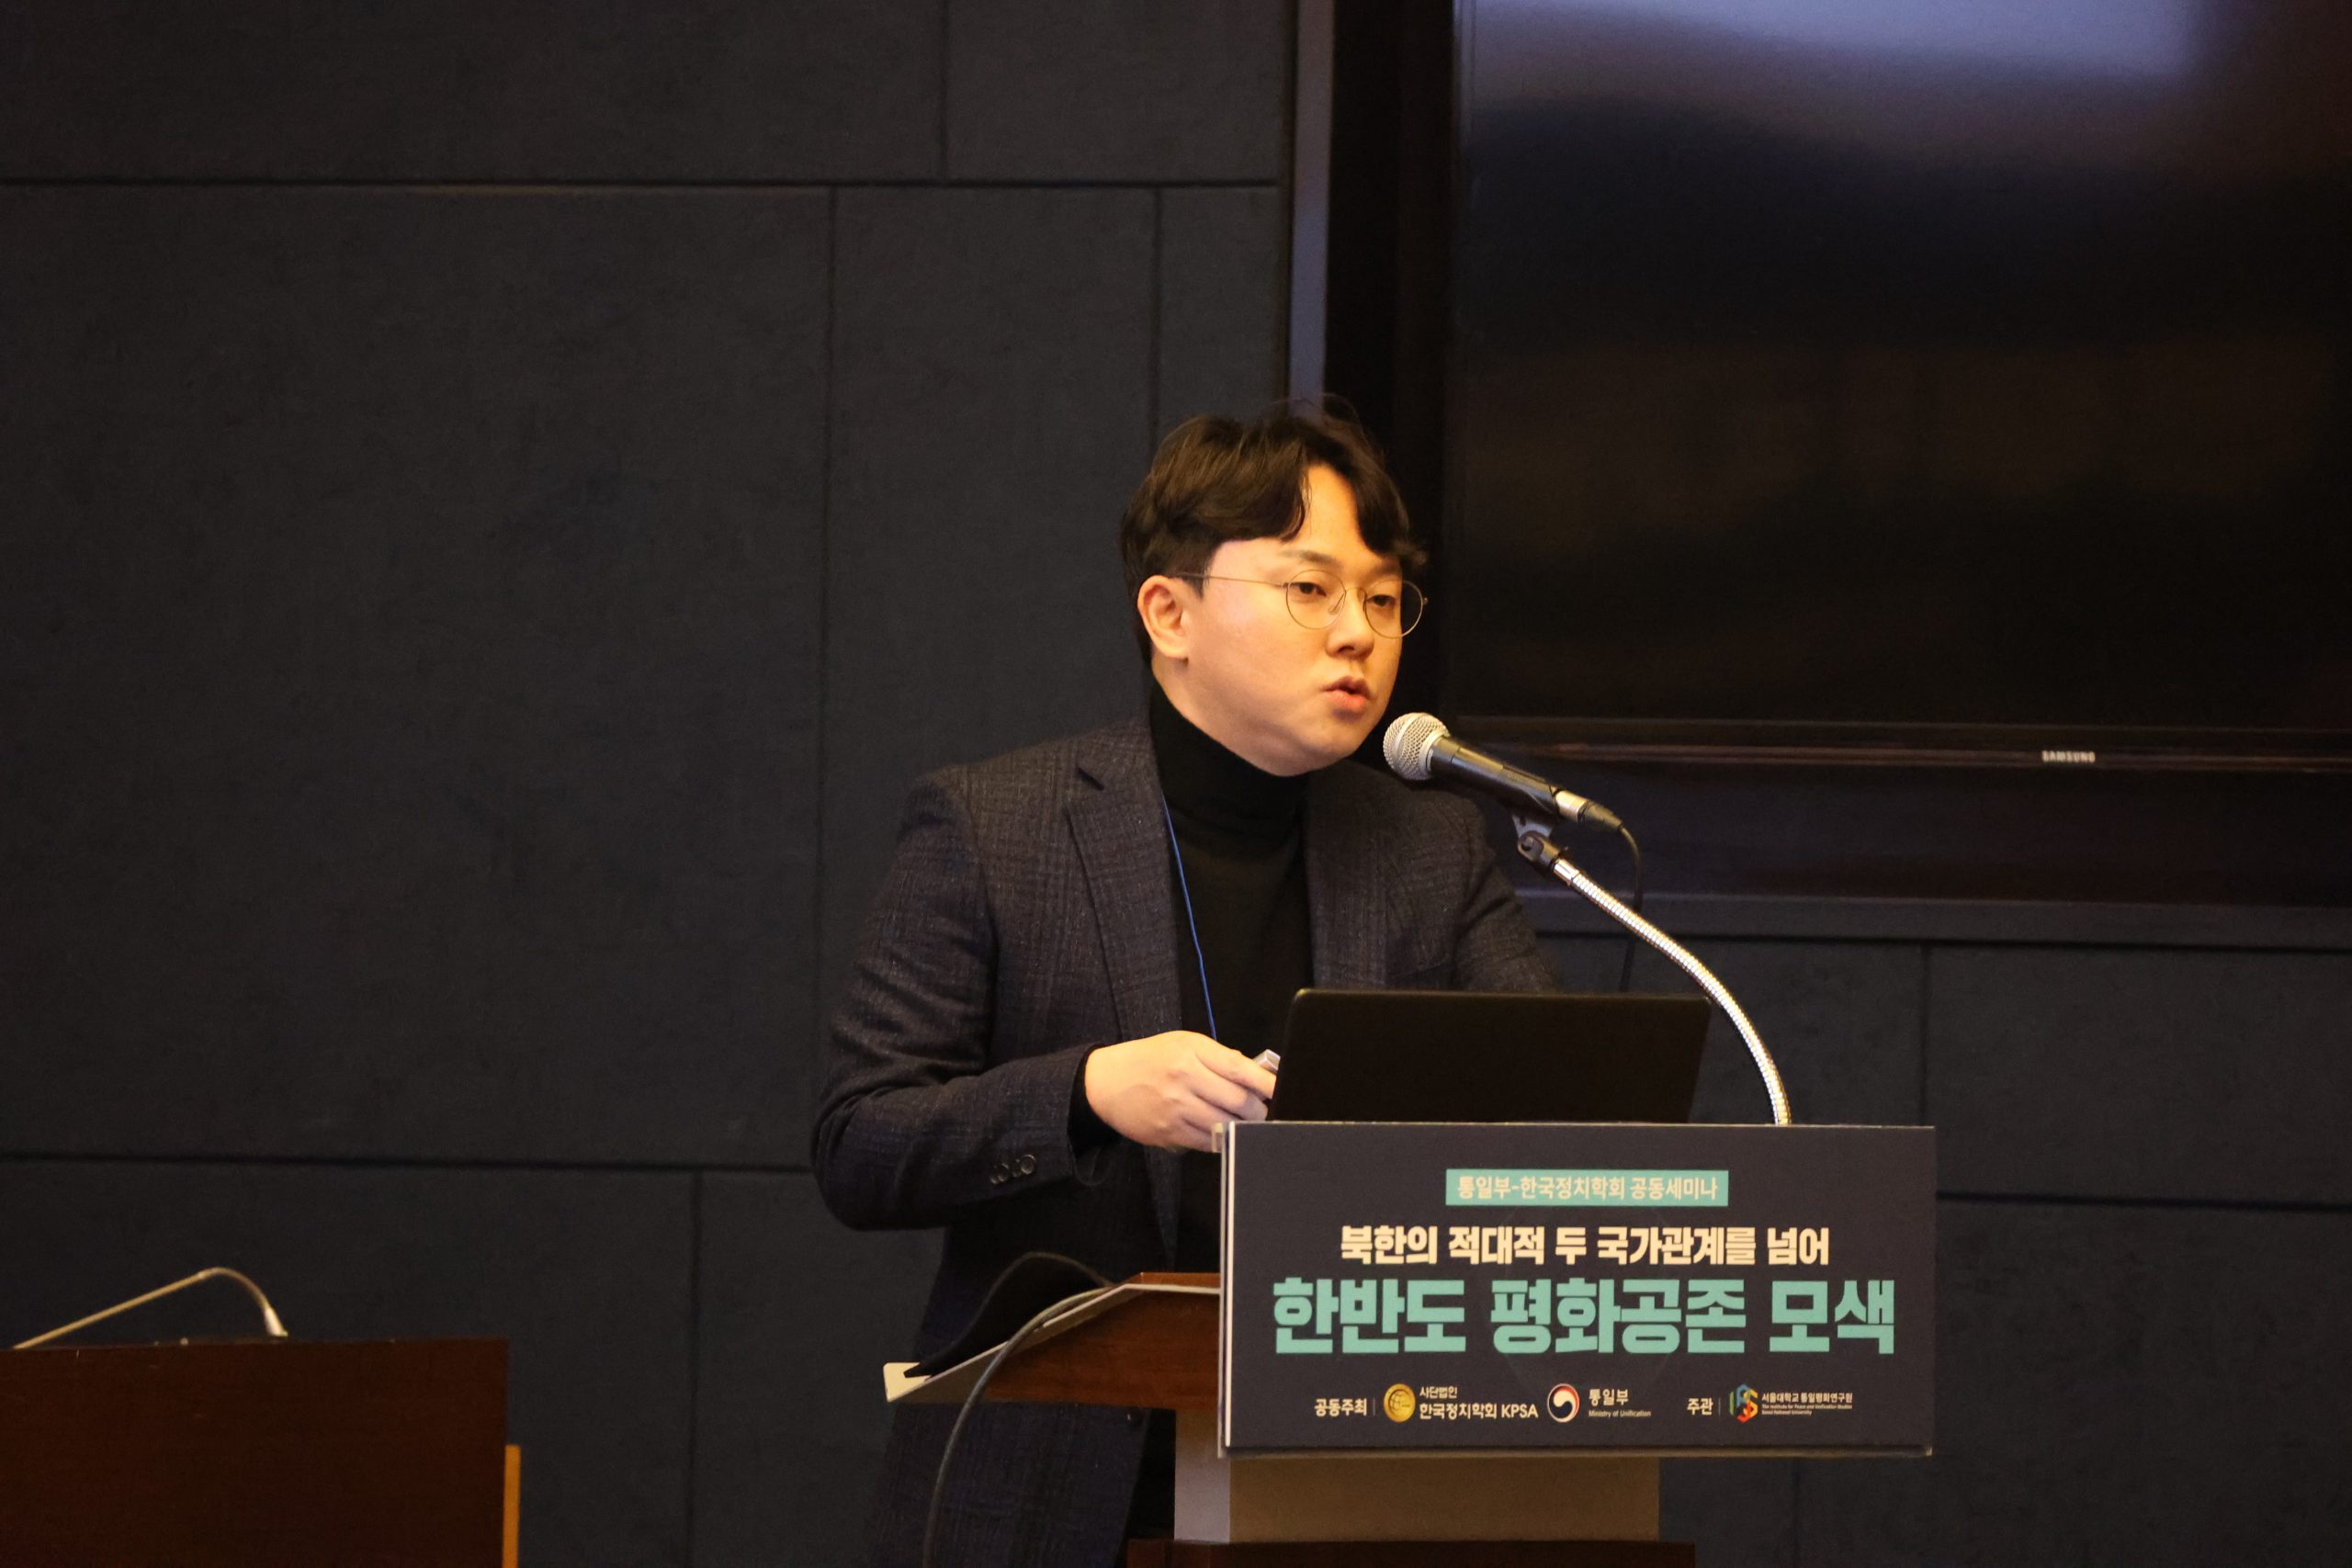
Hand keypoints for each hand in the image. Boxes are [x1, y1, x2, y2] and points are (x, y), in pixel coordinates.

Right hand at [1082, 1032, 1278, 1152]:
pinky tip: (1222, 1130)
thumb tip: (1258, 1074)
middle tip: (1262, 1109)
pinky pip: (1208, 1141)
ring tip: (1245, 1121)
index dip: (1267, 1083)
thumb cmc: (1150, 1059)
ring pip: (1227, 1125)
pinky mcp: (1169, 1132)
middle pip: (1240, 1102)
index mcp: (1191, 1053)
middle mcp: (1184, 1080)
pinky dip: (1221, 1138)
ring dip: (1242, 1126)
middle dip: (1259, 1109)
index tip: (1281, 1090)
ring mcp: (1176, 1109)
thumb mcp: (1183, 1043)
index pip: (1240, 1070)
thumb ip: (1220, 1057)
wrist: (1106, 1082)